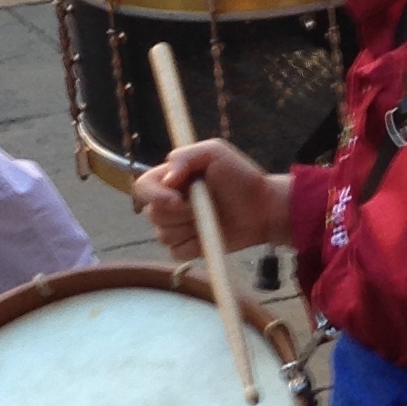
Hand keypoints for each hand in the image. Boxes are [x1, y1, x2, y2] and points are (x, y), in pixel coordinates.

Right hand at [134, 138, 292, 259]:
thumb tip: (166, 179)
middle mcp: (170, 202)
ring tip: (212, 218)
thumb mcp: (215, 153)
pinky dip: (193, 246)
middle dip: (180, 213)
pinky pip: (177, 252)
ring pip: (163, 236)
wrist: (263, 207)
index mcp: (171, 179)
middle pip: (153, 215)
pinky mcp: (189, 246)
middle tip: (207, 206)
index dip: (154, 196)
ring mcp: (179, 226)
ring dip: (187, 229)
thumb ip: (185, 157)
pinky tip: (210, 235)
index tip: (176, 200)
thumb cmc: (241, 176)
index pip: (143, 187)